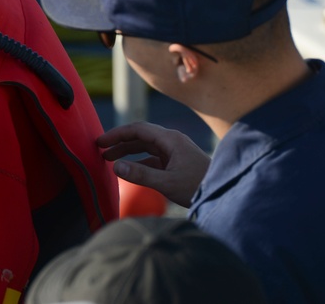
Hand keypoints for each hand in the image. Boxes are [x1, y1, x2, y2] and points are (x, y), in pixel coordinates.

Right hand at [96, 121, 210, 207]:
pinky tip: (129, 169)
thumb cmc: (199, 188)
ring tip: (109, 159)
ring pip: (145, 146)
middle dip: (119, 142)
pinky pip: (152, 157)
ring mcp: (175, 151)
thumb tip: (115, 166)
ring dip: (128, 151)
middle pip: (140, 136)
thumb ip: (140, 174)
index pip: (138, 129)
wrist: (224, 195)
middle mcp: (172, 141)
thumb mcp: (167, 183)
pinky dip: (139, 161)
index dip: (117, 134)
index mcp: (170, 140)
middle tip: (100, 150)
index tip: (100, 142)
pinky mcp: (177, 162)